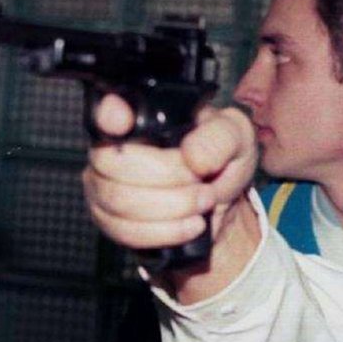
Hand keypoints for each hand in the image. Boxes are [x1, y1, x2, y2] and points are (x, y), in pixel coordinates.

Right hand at [82, 93, 258, 251]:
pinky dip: (167, 231)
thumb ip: (220, 137)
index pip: (106, 110)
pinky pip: (125, 230)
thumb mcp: (237, 138)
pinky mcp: (111, 221)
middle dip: (167, 176)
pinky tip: (191, 224)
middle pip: (112, 163)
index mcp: (141, 117)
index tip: (123, 121)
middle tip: (202, 180)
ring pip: (119, 200)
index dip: (108, 115)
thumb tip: (191, 156)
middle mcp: (113, 148)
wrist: (223, 206)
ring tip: (204, 201)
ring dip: (173, 206)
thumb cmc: (223, 161)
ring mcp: (105, 185)